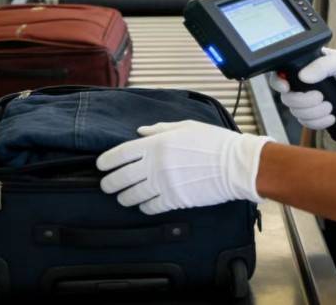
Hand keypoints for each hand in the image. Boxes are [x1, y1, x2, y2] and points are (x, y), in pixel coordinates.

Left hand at [96, 120, 272, 214]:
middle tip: (107, 184)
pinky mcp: (173, 200)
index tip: (101, 165)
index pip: (120, 154)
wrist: (235, 165)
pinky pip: (149, 208)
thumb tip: (141, 132)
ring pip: (130, 196)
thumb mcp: (186, 127)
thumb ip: (160, 129)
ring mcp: (163, 185)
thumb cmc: (214, 142)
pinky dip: (143, 206)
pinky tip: (145, 203)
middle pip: (119, 178)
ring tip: (124, 196)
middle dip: (108, 183)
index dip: (106, 161)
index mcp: (157, 144)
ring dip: (124, 197)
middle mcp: (155, 165)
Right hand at [268, 48, 335, 127]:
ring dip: (313, 113)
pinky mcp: (317, 115)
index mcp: (308, 66)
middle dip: (303, 102)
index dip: (279, 82)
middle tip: (321, 98)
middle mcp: (306, 83)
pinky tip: (331, 118)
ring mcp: (310, 100)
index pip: (282, 73)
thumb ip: (322, 66)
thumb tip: (303, 76)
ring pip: (296, 113)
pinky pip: (306, 123)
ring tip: (330, 108)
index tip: (287, 87)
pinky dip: (318, 123)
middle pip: (288, 97)